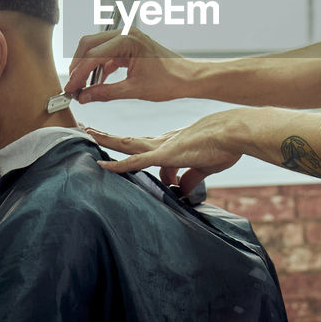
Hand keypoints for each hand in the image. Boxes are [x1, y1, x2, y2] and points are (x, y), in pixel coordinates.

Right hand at [65, 27, 196, 103]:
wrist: (188, 78)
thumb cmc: (169, 81)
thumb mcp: (134, 90)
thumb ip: (106, 93)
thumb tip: (84, 97)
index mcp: (128, 40)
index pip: (93, 55)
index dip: (79, 74)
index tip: (71, 89)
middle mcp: (126, 34)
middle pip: (89, 45)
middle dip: (78, 66)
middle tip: (73, 87)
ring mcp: (127, 38)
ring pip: (95, 48)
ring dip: (87, 66)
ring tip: (82, 87)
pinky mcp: (129, 46)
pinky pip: (106, 53)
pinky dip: (98, 66)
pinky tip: (96, 82)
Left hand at [89, 114, 242, 196]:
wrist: (232, 132)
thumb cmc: (224, 145)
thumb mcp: (205, 167)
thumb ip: (191, 177)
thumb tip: (181, 190)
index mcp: (173, 144)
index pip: (149, 154)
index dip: (140, 163)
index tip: (130, 171)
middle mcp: (163, 142)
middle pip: (130, 140)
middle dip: (111, 138)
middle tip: (91, 131)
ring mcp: (162, 146)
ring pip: (127, 143)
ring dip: (106, 139)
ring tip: (88, 133)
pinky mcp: (164, 153)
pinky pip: (135, 160)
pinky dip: (118, 165)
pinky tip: (103, 165)